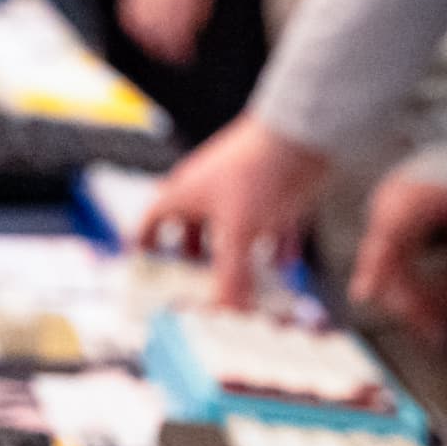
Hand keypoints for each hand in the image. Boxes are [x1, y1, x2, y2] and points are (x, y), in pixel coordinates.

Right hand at [137, 115, 332, 305]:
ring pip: (232, 224)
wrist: (301, 132)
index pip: (152, 221)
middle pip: (192, 225)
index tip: (145, 262)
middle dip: (196, 253)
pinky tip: (285, 261)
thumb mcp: (238, 233)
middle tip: (198, 276)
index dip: (146, 243)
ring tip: (244, 275)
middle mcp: (207, 189)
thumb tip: (226, 313)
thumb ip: (232, 277)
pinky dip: (274, 242)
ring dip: (238, 251)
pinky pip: (269, 219)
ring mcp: (241, 187)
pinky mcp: (272, 187)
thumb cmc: (256, 172)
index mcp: (184, 194)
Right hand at [351, 175, 446, 343]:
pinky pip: (396, 259)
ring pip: (391, 268)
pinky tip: (435, 299)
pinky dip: (414, 281)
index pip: (386, 242)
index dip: (373, 270)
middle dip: (412, 303)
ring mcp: (385, 216)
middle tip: (439, 333)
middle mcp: (388, 210)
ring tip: (442, 323)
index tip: (364, 294)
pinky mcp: (390, 223)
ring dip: (415, 296)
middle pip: (389, 266)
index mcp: (410, 205)